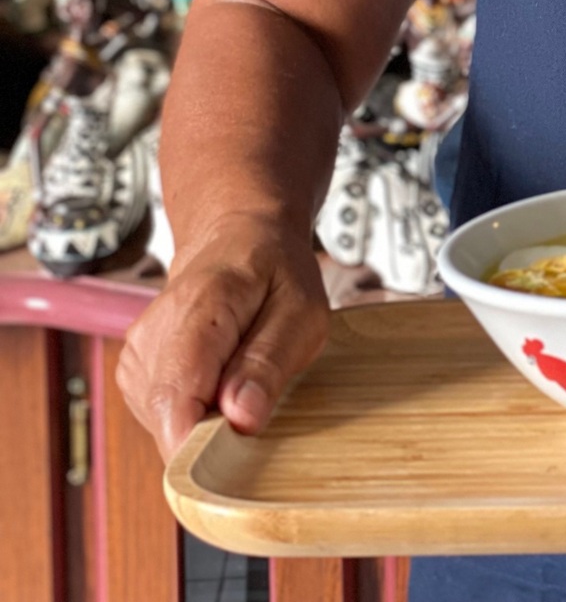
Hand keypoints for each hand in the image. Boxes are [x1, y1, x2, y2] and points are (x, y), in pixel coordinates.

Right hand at [117, 214, 329, 460]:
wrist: (237, 240)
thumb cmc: (276, 274)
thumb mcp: (302, 310)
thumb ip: (271, 362)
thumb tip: (240, 420)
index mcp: (198, 308)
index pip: (176, 398)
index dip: (201, 445)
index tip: (238, 453)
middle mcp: (152, 333)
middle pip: (169, 420)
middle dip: (215, 431)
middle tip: (256, 394)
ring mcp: (136, 354)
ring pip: (164, 426)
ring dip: (206, 420)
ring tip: (239, 374)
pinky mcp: (134, 372)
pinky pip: (161, 418)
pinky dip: (193, 411)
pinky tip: (217, 377)